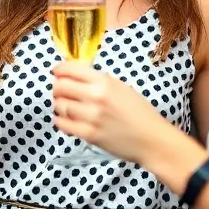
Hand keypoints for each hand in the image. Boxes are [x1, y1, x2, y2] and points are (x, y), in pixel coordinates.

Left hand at [52, 62, 171, 163]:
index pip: (70, 69)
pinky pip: (64, 125)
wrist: (151, 139)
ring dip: (59, 106)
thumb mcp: (121, 88)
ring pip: (60, 106)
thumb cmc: (139, 112)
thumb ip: (98, 82)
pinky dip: (61, 121)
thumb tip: (73, 77)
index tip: (56, 72)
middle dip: (57, 88)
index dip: (59, 69)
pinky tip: (66, 120)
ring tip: (66, 108)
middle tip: (60, 92)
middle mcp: (96, 96)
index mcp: (104, 81)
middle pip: (60, 87)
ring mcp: (92, 117)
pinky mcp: (89, 135)